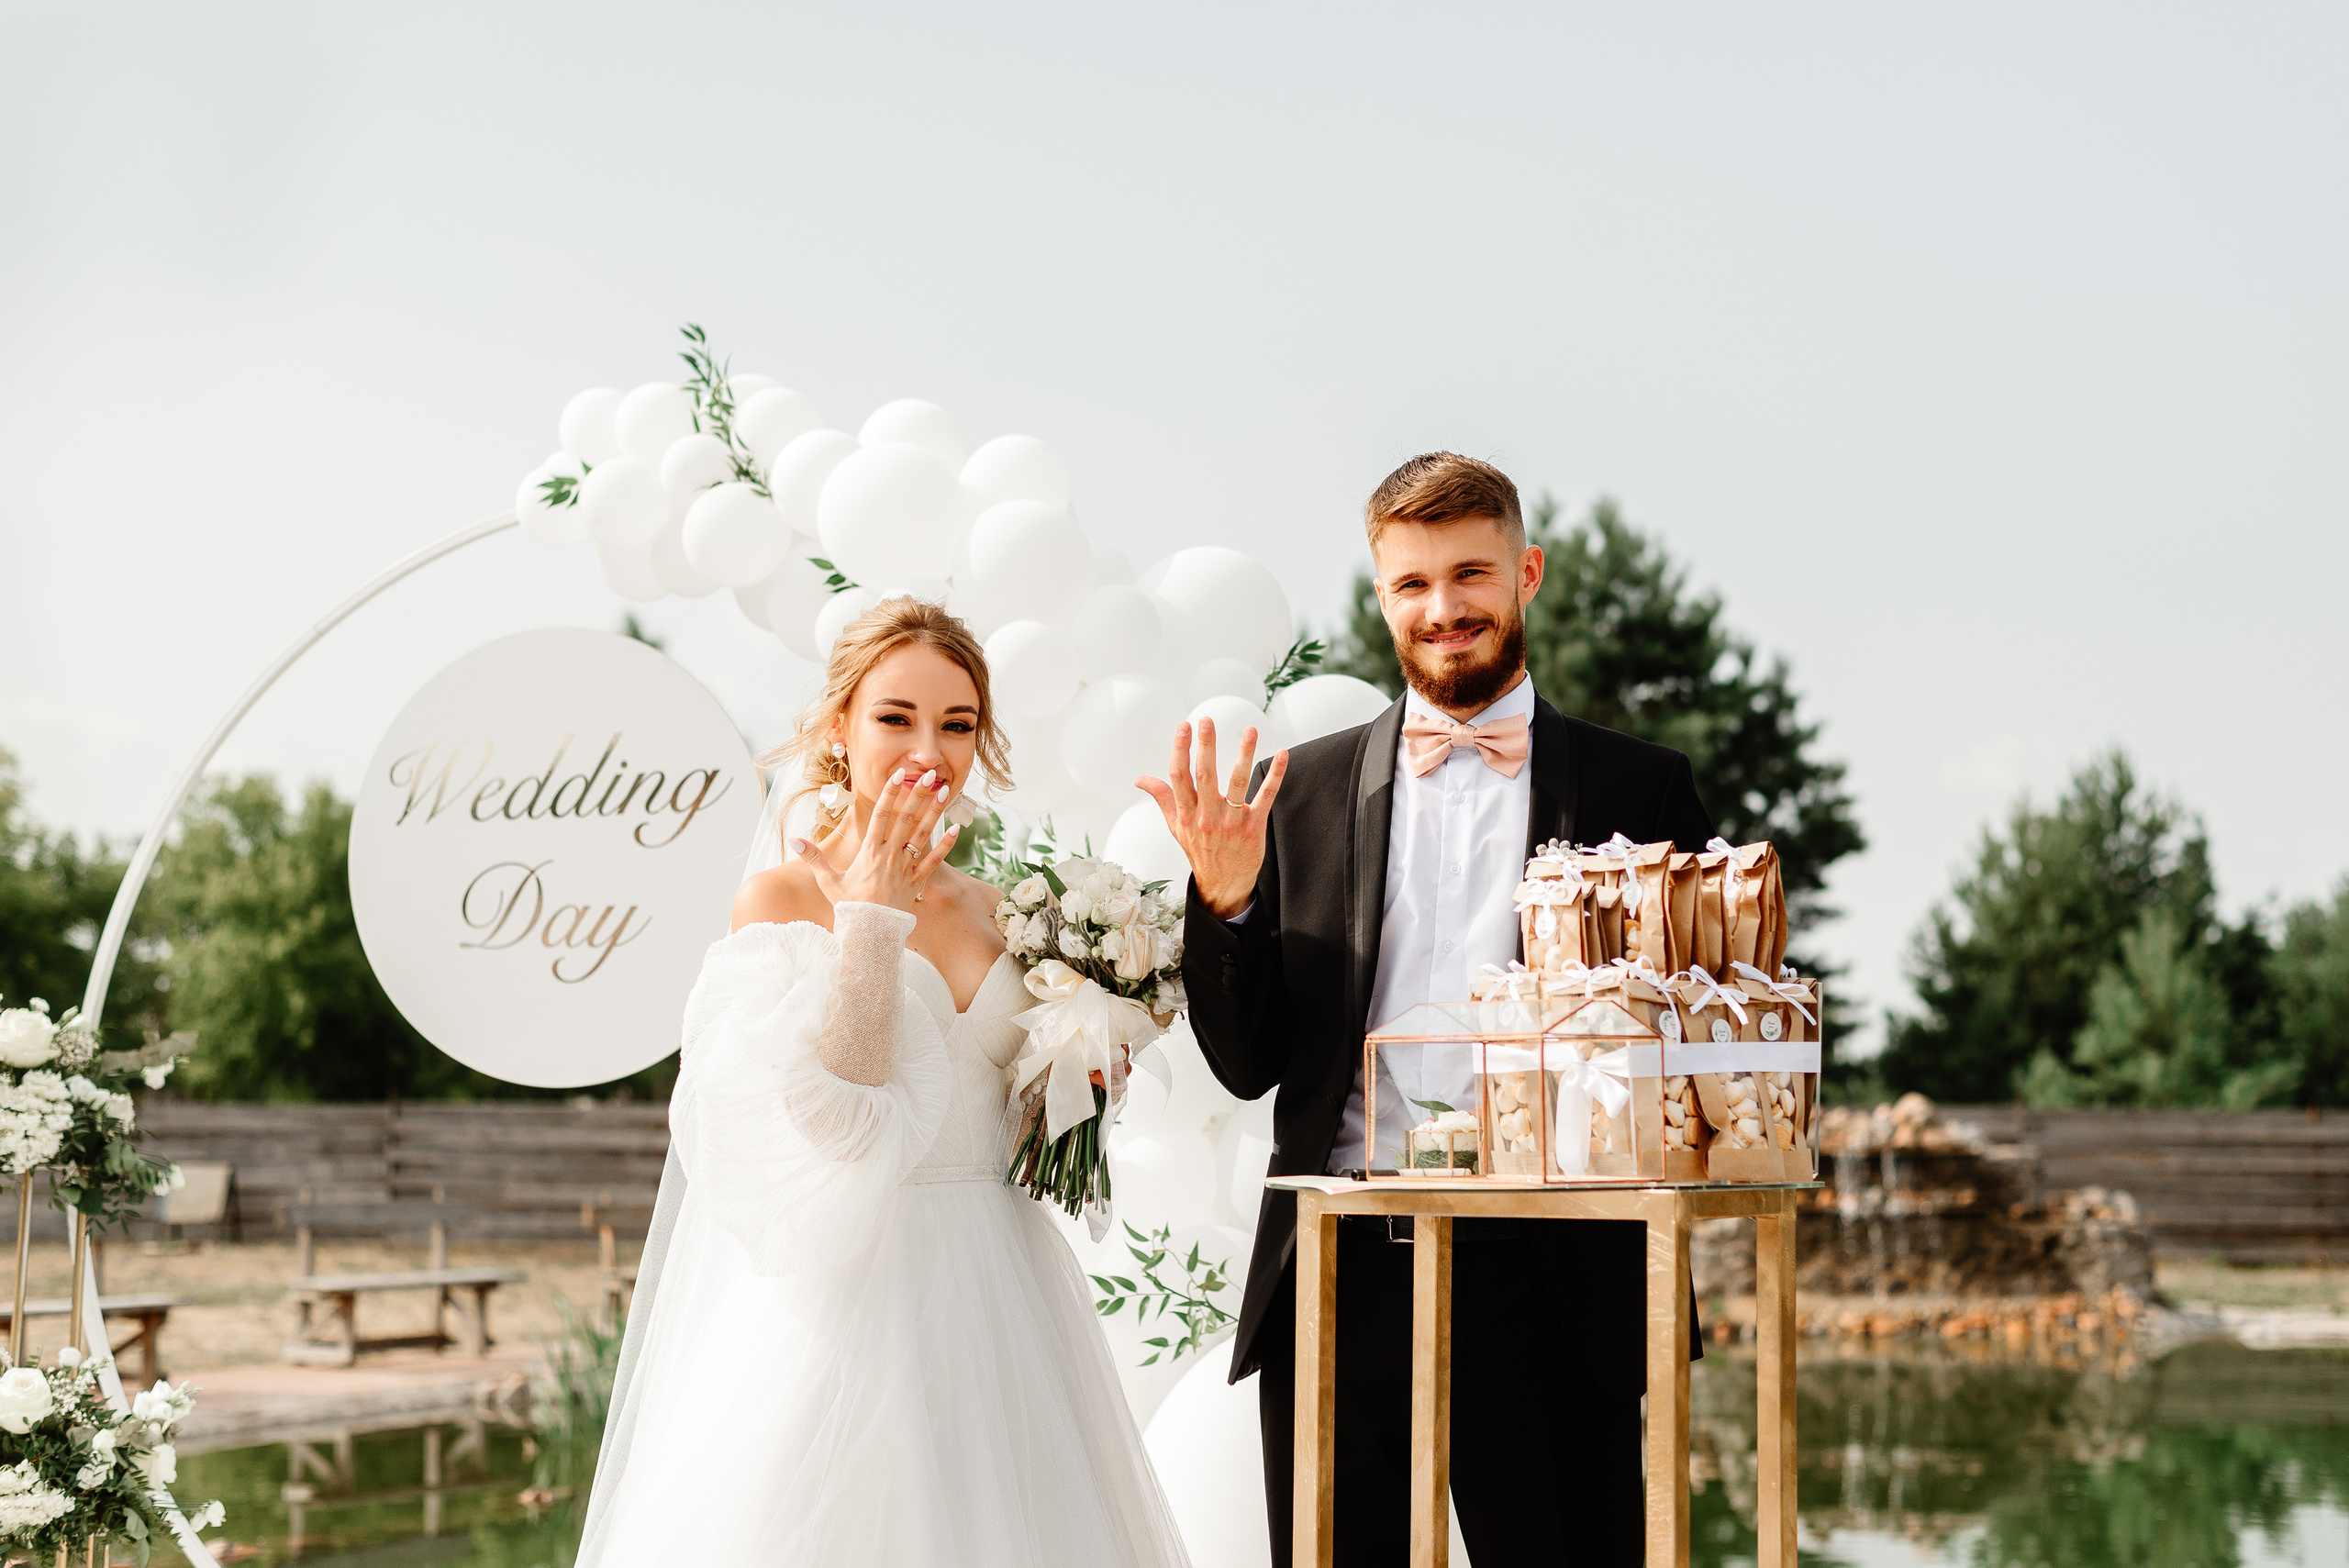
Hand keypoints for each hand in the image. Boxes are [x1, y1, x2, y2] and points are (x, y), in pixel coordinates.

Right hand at [791, 768, 958, 912]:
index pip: (881, 815)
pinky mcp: (916, 882)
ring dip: (934, 813)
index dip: (890, 793)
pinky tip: (957, 830)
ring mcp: (905, 868)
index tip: (899, 774)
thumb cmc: (848, 907)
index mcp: (869, 852)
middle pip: (906, 819)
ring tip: (945, 793)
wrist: (869, 934)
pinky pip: (934, 862)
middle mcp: (890, 856)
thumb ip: (812, 858)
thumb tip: (793, 839)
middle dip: (918, 795)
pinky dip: (945, 846)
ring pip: (922, 835)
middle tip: (931, 774)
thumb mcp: (827, 881)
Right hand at [1135, 717, 1285, 919]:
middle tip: (1207, 721)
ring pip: (1237, 783)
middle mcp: (1207, 817)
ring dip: (1244, 755)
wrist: (1223, 884)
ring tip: (1249, 731)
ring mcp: (1231, 822)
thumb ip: (1162, 798)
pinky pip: (1265, 796)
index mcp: (1187, 813)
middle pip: (1205, 776)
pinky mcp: (1253, 826)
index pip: (1179, 777)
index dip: (1180, 750)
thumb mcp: (1176, 826)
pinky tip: (1281, 754)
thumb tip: (1140, 779)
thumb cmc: (1200, 850)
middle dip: (1205, 747)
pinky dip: (1275, 775)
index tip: (1183, 727)